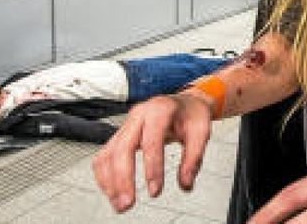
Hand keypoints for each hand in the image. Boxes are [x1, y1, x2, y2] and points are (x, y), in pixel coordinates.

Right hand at [92, 92, 212, 212]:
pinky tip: (112, 192)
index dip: (152, 168)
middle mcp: (139, 115)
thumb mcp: (202, 131)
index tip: (156, 190)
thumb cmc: (191, 114)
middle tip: (128, 203)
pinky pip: (105, 155)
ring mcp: (126, 125)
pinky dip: (104, 175)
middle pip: (123, 147)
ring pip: (109, 152)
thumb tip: (185, 184)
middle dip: (123, 178)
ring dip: (110, 181)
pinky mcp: (120, 135)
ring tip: (119, 204)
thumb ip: (194, 158)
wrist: (185, 102)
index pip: (152, 141)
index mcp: (160, 110)